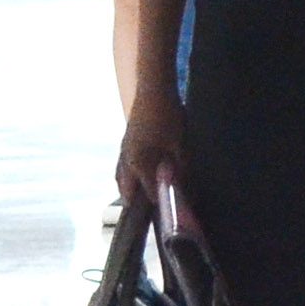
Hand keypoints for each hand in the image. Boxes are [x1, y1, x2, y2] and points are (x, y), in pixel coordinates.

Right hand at [114, 90, 178, 214]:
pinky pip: (122, 168)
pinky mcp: (124, 143)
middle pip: (128, 191)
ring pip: (121, 179)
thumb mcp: (179, 145)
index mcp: (140, 163)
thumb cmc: (168, 116)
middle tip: (150, 212)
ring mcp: (123, 152)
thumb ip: (179, 170)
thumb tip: (183, 189)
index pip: (149, 193)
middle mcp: (127, 161)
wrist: (153, 89)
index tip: (171, 216)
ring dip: (130, 190)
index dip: (160, 205)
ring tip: (139, 200)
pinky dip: (128, 177)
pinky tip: (137, 176)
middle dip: (137, 204)